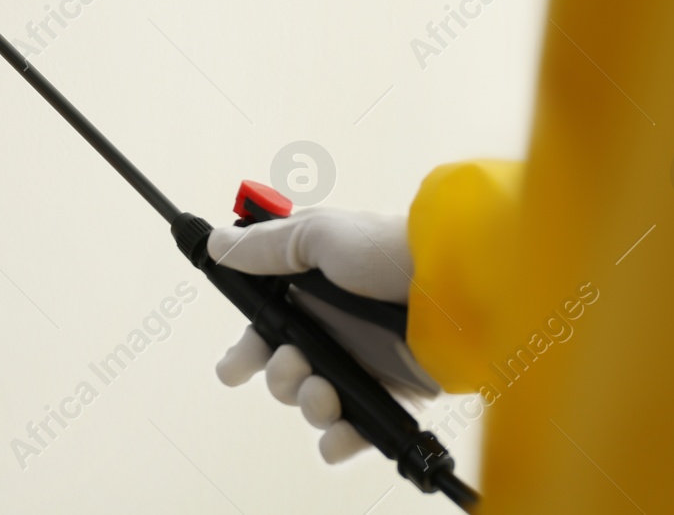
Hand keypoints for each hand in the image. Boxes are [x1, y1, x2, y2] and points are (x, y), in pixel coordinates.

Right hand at [207, 207, 412, 462]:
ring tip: (323, 391)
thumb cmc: (388, 251)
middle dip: (276, 375)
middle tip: (290, 365)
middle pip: (282, 369)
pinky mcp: (390, 395)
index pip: (266, 326)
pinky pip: (354, 431)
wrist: (455, 285)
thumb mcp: (319, 235)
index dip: (246, 349)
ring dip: (307, 401)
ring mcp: (363, 363)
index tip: (236, 366)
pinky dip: (341, 439)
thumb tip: (217, 245)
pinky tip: (340, 431)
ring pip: (312, 401)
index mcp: (313, 290)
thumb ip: (265, 246)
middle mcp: (334, 328)